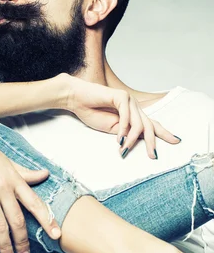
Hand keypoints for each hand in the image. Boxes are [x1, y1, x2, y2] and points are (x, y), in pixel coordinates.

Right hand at [0, 132, 60, 252]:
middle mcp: (2, 188)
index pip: (34, 202)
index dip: (46, 220)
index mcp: (14, 180)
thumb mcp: (8, 163)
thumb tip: (45, 174)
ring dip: (5, 245)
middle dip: (22, 241)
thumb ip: (26, 173)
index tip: (55, 234)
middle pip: (17, 220)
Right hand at [62, 74, 179, 158]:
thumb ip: (126, 133)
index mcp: (132, 114)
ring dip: (132, 139)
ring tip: (124, 149)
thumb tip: (140, 141)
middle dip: (152, 142)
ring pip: (139, 124)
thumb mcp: (112, 128)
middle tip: (153, 156)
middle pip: (150, 126)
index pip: (151, 124)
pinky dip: (124, 129)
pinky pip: (128, 116)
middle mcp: (134, 106)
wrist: (75, 99)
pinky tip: (119, 138)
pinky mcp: (121, 96)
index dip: (164, 133)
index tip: (176, 141)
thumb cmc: (91, 112)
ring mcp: (129, 100)